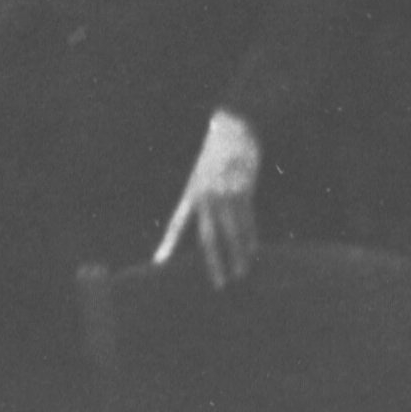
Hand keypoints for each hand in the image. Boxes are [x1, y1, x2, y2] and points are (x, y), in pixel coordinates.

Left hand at [154, 109, 262, 288]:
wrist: (232, 128)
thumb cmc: (218, 155)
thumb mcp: (205, 176)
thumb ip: (206, 201)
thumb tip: (215, 227)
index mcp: (190, 192)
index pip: (175, 224)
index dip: (167, 244)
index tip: (157, 264)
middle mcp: (204, 195)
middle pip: (206, 236)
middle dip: (213, 261)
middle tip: (219, 283)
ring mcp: (223, 193)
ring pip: (230, 232)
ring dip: (238, 254)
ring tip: (242, 272)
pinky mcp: (242, 189)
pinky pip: (247, 219)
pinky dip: (250, 236)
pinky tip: (253, 250)